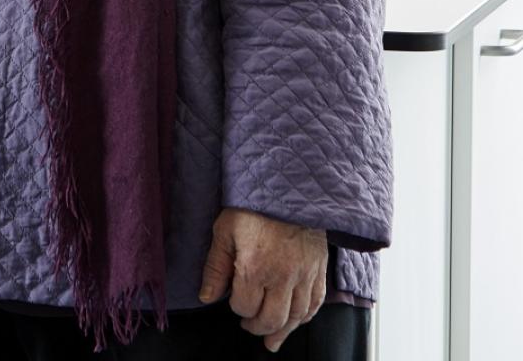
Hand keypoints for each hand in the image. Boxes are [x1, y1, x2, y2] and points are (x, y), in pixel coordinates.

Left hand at [199, 207, 327, 352]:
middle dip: (257, 326)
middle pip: (272, 319)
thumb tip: (206, 297)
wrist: (287, 188)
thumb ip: (215, 267)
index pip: (245, 306)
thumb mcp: (224, 232)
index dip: (236, 307)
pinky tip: (297, 321)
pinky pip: (316, 304)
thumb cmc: (252, 207)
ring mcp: (304, 276)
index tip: (234, 300)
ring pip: (297, 317)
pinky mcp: (319, 271)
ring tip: (271, 338)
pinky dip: (306, 317)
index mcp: (255, 268)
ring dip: (283, 331)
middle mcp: (282, 277)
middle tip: (249, 326)